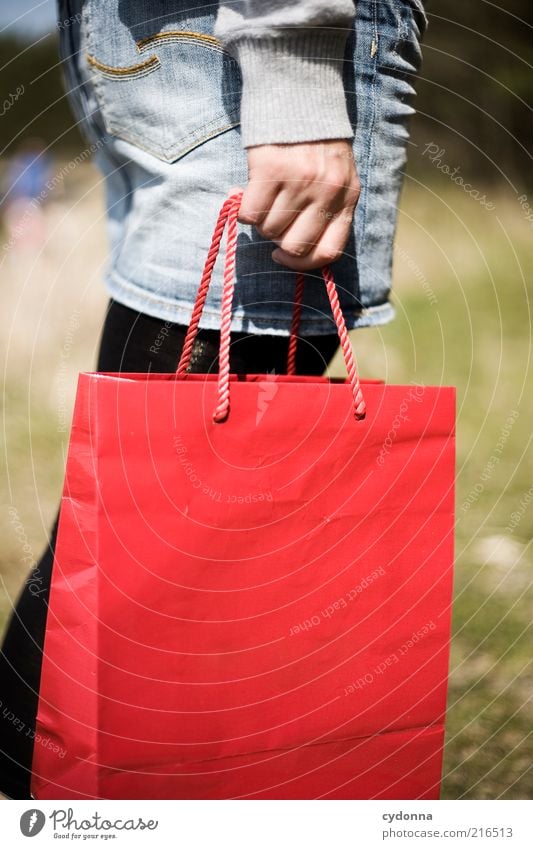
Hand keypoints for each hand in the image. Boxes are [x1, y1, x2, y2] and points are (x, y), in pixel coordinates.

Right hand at [234, 139, 359, 270]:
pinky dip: (242, 210)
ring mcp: (300, 181)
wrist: (299, 90)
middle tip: (271, 222)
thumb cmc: (315, 141)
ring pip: (270, 230)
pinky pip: (250, 213)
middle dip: (278, 240)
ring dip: (259, 221)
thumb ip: (326, 208)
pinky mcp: (271, 169)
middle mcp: (327, 191)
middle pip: (296, 246)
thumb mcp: (336, 175)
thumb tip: (292, 249)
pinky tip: (244, 193)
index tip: (284, 255)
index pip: (329, 251)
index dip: (304, 264)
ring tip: (261, 198)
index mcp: (347, 196)